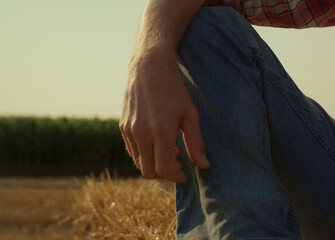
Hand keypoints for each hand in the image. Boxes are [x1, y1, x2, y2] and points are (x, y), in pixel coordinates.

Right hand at [120, 50, 209, 181]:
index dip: (176, 177)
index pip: (164, 169)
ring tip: (169, 152)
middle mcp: (141, 133)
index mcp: (161, 131)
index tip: (185, 174)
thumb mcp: (190, 115)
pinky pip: (132, 151)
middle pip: (149, 172)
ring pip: (139, 163)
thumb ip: (196, 143)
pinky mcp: (122, 126)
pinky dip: (144, 154)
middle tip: (178, 165)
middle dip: (164, 174)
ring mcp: (129, 130)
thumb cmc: (174, 90)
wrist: (150, 67)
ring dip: (154, 164)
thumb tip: (203, 166)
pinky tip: (157, 143)